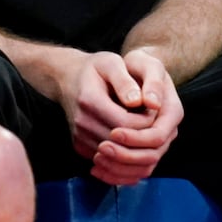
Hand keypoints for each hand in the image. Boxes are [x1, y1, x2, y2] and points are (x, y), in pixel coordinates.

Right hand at [57, 49, 183, 185]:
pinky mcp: (80, 147)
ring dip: (134, 145)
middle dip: (144, 135)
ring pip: (115, 154)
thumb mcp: (111, 62)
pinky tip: (131, 135)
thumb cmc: (95, 68)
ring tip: (142, 125)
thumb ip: (124, 81)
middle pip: (122, 142)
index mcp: (90, 101)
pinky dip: (123, 152)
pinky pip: (107, 159)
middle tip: (153, 120)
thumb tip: (138, 101)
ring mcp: (79, 137)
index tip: (154, 108)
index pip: (127, 123)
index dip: (147, 119)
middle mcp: (82, 123)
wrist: (68, 79)